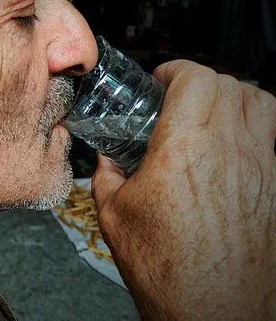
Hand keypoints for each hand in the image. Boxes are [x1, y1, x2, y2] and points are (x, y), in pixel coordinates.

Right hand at [92, 60, 275, 319]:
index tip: (161, 78)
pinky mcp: (273, 187)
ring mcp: (260, 167)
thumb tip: (107, 159)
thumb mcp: (115, 215)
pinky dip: (255, 122)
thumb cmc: (168, 269)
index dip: (175, 69)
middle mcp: (230, 150)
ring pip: (260, 101)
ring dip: (233, 95)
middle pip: (228, 82)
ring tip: (210, 110)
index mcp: (184, 148)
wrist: (214, 311)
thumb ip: (108, 175)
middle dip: (199, 79)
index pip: (195, 78)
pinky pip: (273, 134)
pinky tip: (232, 143)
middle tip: (178, 95)